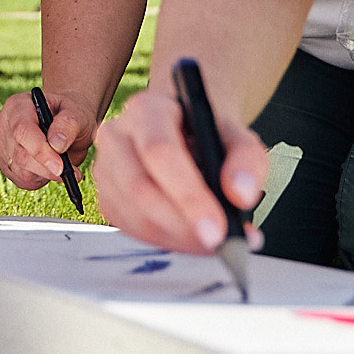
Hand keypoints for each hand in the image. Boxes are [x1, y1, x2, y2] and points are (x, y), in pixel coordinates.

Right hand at [0, 90, 89, 192]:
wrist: (67, 122)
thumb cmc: (72, 113)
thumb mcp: (77, 113)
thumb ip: (68, 125)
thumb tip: (57, 144)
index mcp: (18, 105)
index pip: (22, 131)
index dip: (40, 151)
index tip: (60, 167)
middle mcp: (5, 124)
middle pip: (20, 155)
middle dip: (47, 169)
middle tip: (74, 173)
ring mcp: (3, 145)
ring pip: (20, 171)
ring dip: (46, 175)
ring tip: (65, 166)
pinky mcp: (7, 163)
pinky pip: (22, 180)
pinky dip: (41, 180)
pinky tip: (52, 168)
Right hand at [91, 86, 269, 255]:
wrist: (183, 131)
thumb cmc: (207, 134)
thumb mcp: (237, 136)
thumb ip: (247, 159)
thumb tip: (241, 195)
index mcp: (147, 109)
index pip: (160, 152)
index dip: (188, 195)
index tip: (218, 228)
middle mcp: (117, 135)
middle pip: (140, 188)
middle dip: (182, 226)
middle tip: (219, 244)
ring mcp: (105, 168)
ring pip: (134, 215)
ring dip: (177, 238)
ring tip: (212, 244)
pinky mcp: (106, 197)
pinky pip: (131, 229)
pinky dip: (165, 242)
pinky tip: (191, 239)